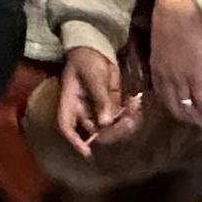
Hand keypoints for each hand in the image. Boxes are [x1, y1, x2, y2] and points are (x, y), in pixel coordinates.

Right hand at [53, 42, 142, 156]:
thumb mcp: (92, 76)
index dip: (75, 141)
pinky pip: (120, 116)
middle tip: (128, 121)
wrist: (95, 48)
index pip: (67, 127)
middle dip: (112, 130)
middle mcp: (83, 111)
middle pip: (94, 131)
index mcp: (70, 103)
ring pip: (110, 126)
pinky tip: (134, 102)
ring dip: (124, 121)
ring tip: (134, 107)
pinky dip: (130, 112)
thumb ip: (100, 98)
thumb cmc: (86, 60)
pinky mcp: (111, 106)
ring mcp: (97, 109)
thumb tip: (105, 122)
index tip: (87, 152)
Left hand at [144, 0, 201, 139]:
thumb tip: (181, 59)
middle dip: (191, 122)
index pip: (164, 97)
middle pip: (176, 109)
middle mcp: (165, 79)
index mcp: (156, 69)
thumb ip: (170, 55)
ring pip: (191, 112)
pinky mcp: (197, 79)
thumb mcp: (165, 39)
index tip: (188, 116)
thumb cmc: (174, 16)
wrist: (181, 8)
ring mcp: (180, 80)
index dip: (176, 109)